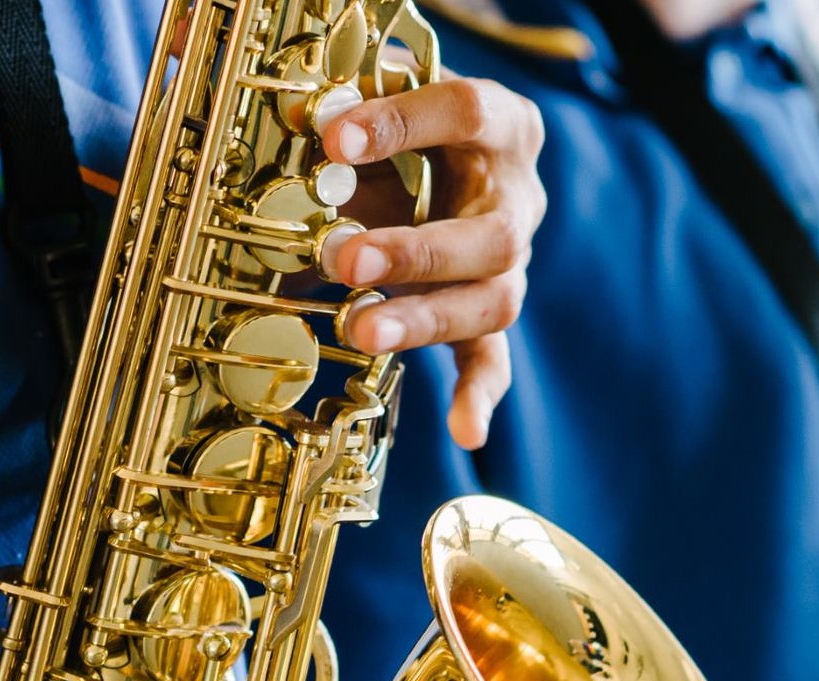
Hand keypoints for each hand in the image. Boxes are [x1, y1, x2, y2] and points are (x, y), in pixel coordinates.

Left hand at [318, 75, 546, 448]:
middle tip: (347, 260)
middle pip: (494, 234)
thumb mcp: (376, 113)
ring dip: (425, 320)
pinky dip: (477, 394)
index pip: (468, 114)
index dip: (404, 125)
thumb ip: (343, 115)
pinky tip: (465, 430)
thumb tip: (299, 119)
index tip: (335, 138)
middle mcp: (519, 198)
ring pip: (492, 301)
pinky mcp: (488, 313)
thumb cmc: (399, 133)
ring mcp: (511, 265)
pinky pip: (493, 359)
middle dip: (417, 251)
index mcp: (504, 126)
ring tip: (360, 331)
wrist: (431, 163)